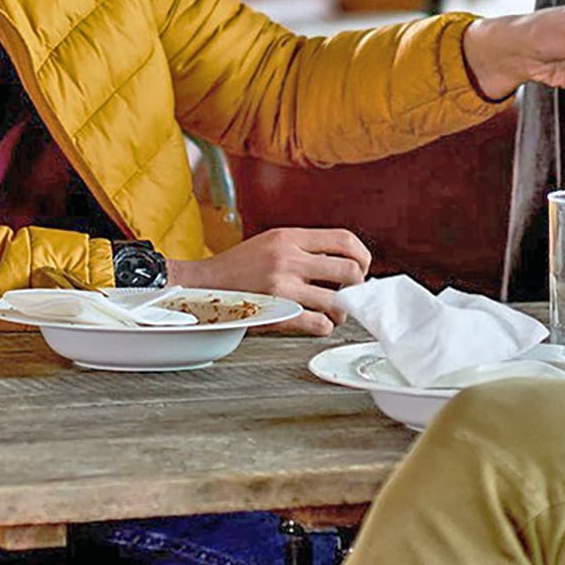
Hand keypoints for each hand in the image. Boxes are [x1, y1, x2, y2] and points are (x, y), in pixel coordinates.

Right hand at [166, 227, 371, 336]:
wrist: (201, 285)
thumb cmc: (239, 266)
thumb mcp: (272, 242)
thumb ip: (305, 248)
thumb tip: (347, 262)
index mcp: (290, 237)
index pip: (345, 240)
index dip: (362, 256)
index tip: (361, 269)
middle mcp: (288, 258)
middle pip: (349, 271)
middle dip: (356, 287)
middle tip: (348, 295)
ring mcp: (282, 286)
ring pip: (337, 302)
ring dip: (341, 313)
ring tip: (333, 314)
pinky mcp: (275, 312)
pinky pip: (318, 324)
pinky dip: (324, 327)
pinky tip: (317, 324)